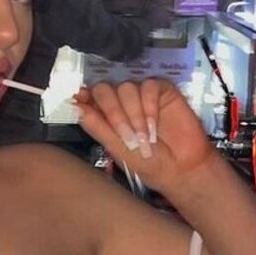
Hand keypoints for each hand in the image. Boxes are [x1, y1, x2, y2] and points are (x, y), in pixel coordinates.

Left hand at [75, 78, 214, 194]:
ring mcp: (141, 95)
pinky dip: (149, 104)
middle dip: (113, 112)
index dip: (84, 96)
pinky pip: (149, 85)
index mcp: (106, 115)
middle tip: (127, 135)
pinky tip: (154, 123)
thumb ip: (96, 125)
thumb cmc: (148, 162)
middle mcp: (121, 102)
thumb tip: (75, 106)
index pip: (89, 97)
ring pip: (127, 87)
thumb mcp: (116, 147)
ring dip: (134, 113)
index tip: (80, 98)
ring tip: (145, 136)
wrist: (181, 169)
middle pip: (105, 89)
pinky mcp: (162, 91)